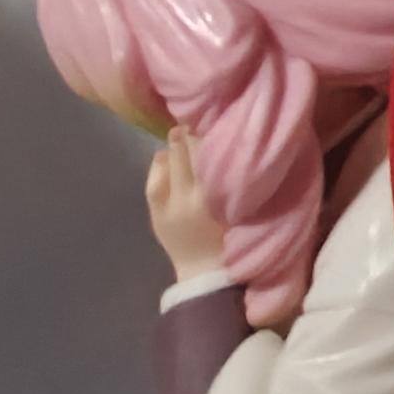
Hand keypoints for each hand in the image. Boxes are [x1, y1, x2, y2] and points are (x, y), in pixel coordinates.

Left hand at [146, 132, 226, 285]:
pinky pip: (153, 183)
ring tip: (178, 135)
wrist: (208, 272)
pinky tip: (164, 157)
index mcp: (215, 196)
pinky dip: (158, 166)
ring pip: (167, 166)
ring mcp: (168, 206)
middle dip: (188, 136)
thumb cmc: (234, 236)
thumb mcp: (240, 206)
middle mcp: (189, 198)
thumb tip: (221, 143)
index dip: (207, 134)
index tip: (214, 121)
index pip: (207, 154)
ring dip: (172, 148)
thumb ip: (233, 178)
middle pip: (185, 156)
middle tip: (195, 121)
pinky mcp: (156, 214)